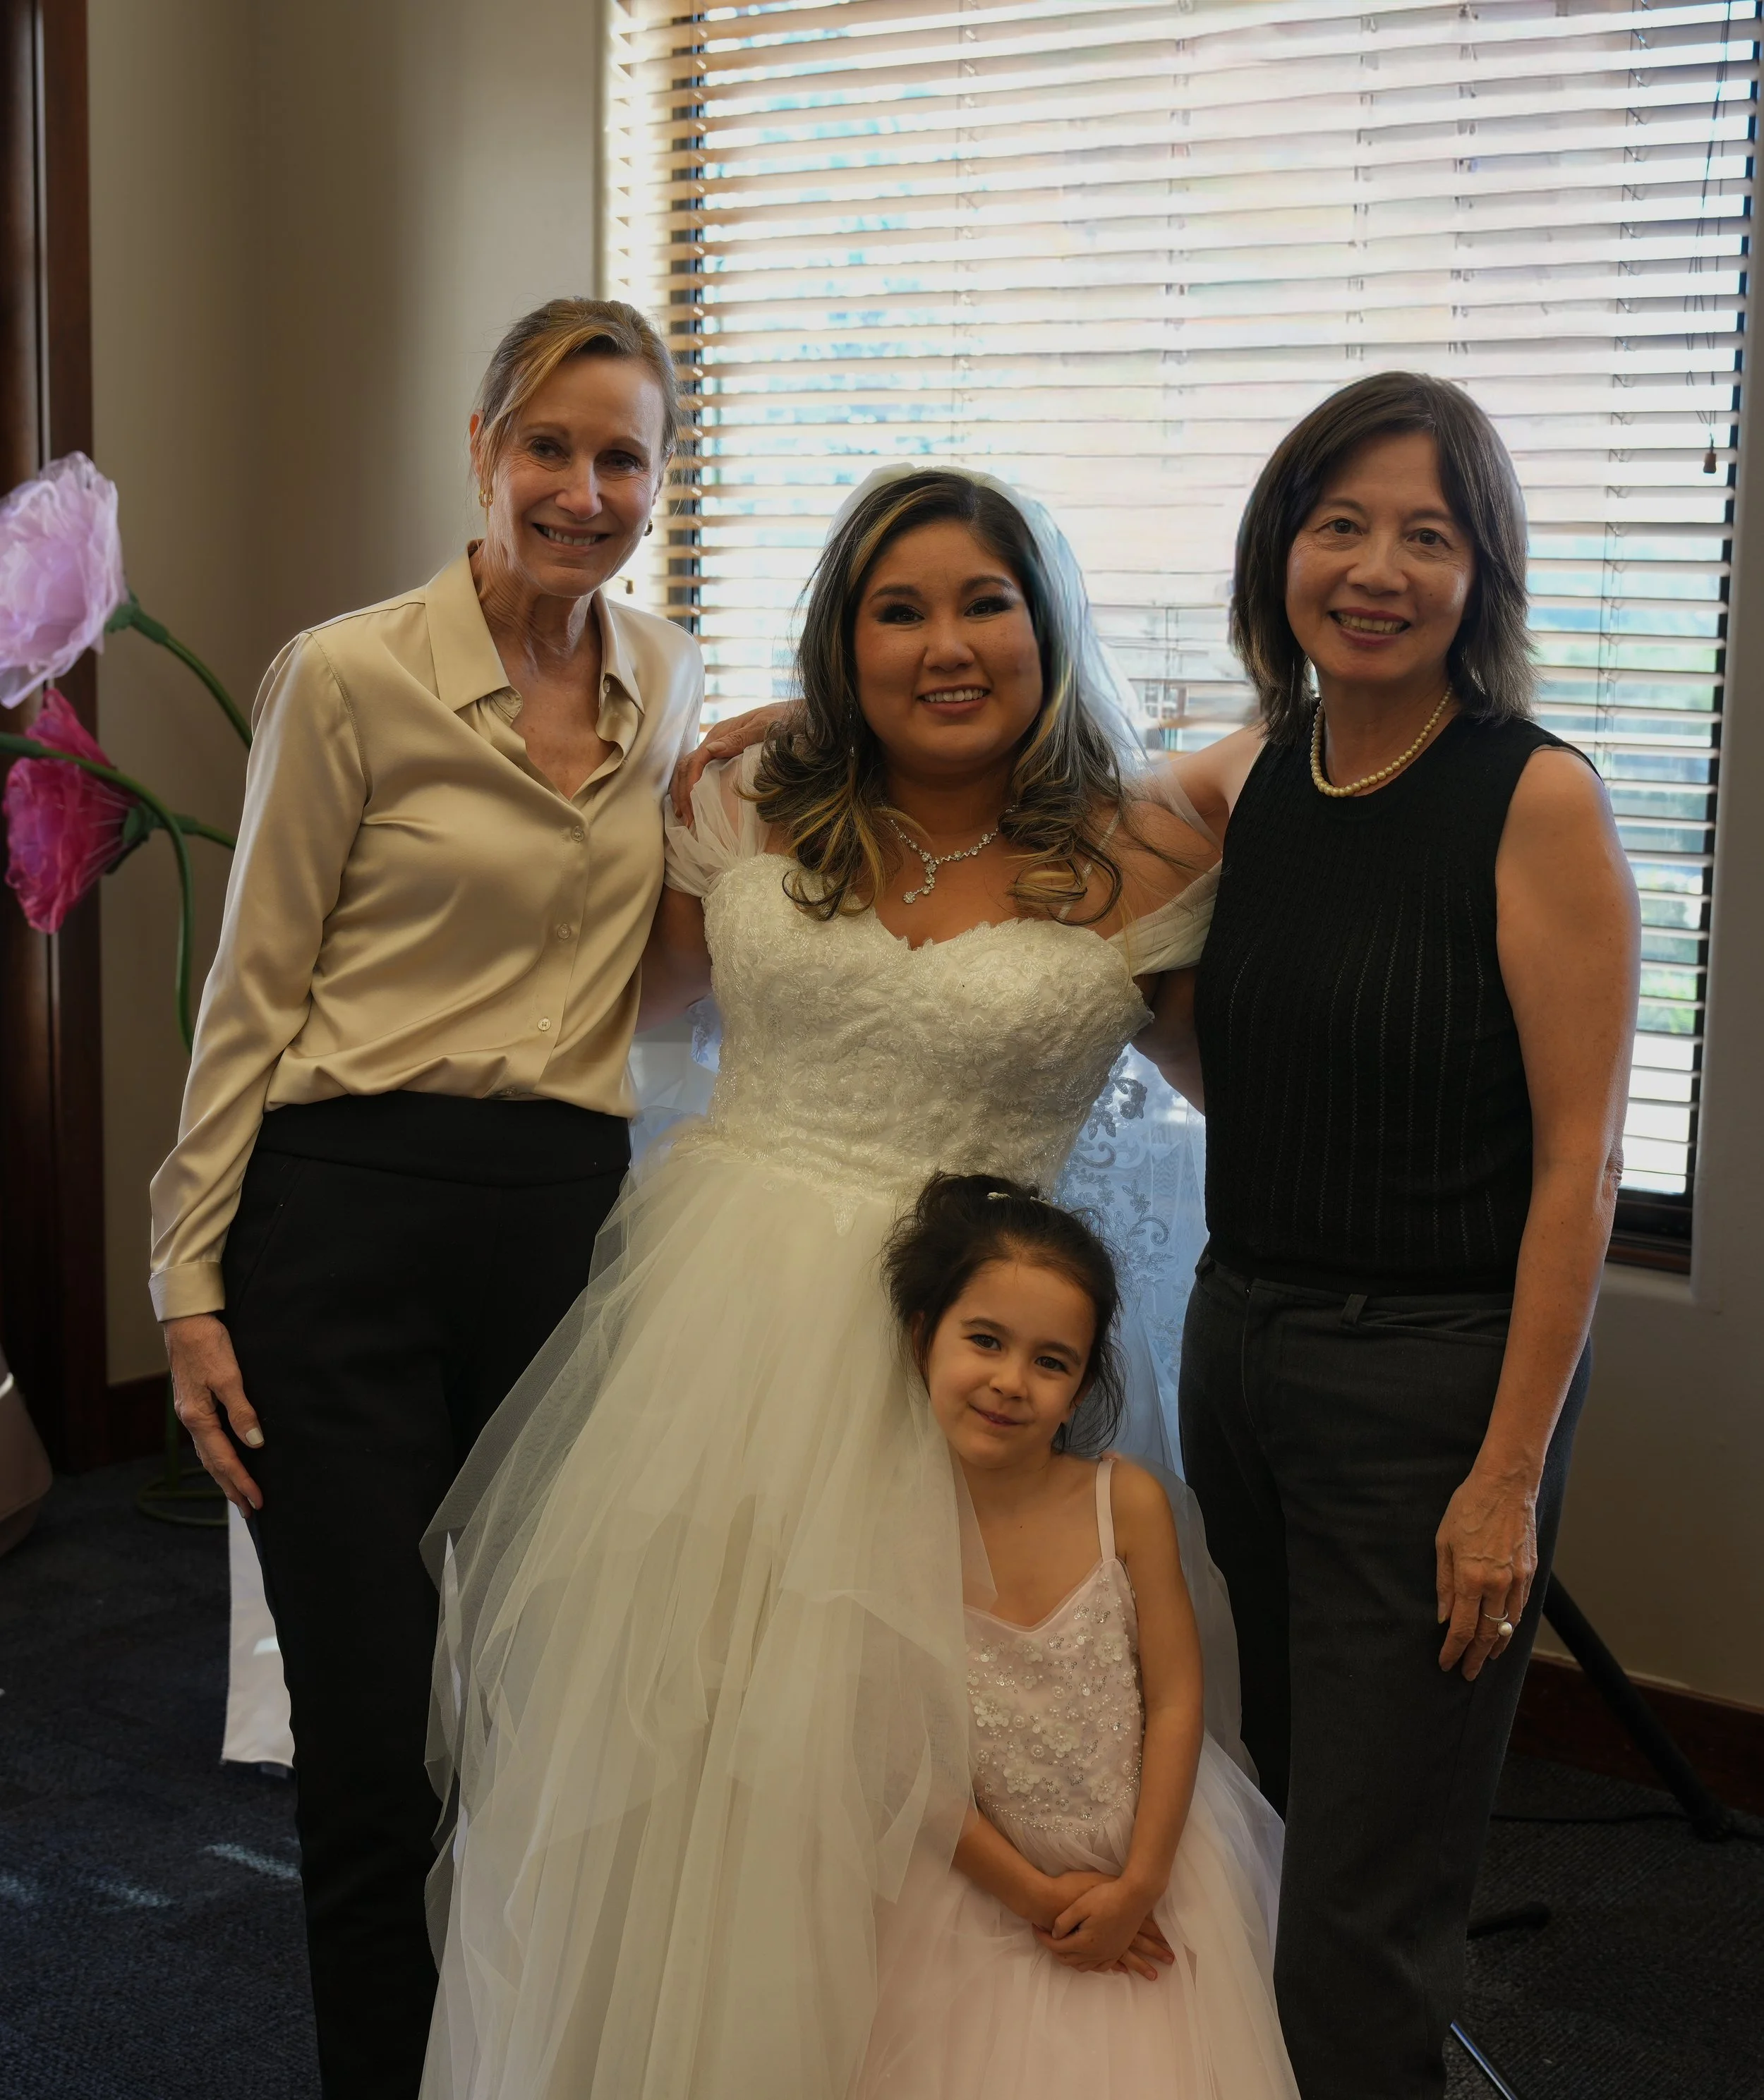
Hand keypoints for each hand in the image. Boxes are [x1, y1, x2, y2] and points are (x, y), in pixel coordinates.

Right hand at [164, 1313, 263, 1514]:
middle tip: (250, 1509)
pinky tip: (225, 1461)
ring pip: (209, 1454)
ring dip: (224, 1476)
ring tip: (238, 1494)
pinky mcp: (195, 1404)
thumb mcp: (229, 1376)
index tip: (257, 1500)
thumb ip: (242, 1411)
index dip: (242, 1481)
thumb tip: (255, 1444)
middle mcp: (191, 1420)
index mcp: (198, 1417)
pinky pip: (207, 1441)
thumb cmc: (208, 1344)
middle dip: (232, 1487)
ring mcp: (191, 1413)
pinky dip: (218, 1457)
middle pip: (213, 1464)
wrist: (186, 1322)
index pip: (224, 1459)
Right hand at [669, 704, 789, 822]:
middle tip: (687, 818)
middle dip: (682, 792)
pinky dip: (693, 787)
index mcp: (721, 734)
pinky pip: (702, 770)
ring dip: (683, 791)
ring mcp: (719, 746)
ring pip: (690, 768)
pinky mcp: (726, 754)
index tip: (692, 807)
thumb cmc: (785, 719)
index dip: (690, 785)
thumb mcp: (764, 727)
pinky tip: (693, 803)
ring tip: (684, 815)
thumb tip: (710, 750)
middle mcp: (716, 739)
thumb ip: (739, 739)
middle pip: (687, 766)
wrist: (799, 713)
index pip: (696, 760)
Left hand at [1034, 1873, 1169, 1978]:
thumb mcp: (1081, 1905)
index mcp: (1085, 1942)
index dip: (1042, 1938)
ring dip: (1069, 1958)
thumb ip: (1064, 1922)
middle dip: (1053, 1949)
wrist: (1135, 1897)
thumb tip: (1054, 1934)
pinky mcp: (1117, 1950)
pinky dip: (1089, 1964)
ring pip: (1083, 1966)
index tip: (1035, 1927)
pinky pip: (1100, 1967)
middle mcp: (1096, 1953)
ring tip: (1062, 1945)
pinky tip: (1086, 1956)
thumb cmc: (1107, 1896)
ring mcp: (1108, 1954)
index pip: (1057, 1946)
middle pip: (1068, 1959)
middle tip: (1045, 1936)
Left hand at [1436, 1464, 1538, 1678]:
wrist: (1506, 1485)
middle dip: (1475, 1657)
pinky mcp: (1530, 1572)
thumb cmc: (1469, 1508)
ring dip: (1496, 1645)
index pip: (1460, 1628)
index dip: (1453, 1650)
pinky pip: (1521, 1608)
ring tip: (1485, 1658)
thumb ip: (1443, 1582)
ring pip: (1508, 1625)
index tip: (1446, 1664)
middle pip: (1486, 1634)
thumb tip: (1443, 1615)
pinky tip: (1504, 1630)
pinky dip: (1511, 1624)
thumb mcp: (1443, 1542)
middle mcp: (1496, 1585)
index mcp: (1470, 1578)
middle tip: (1467, 1673)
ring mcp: (1517, 1580)